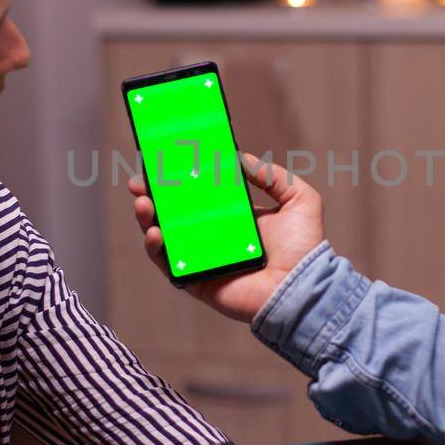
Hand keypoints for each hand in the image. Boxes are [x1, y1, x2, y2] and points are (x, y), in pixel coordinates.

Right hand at [129, 152, 325, 322]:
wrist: (303, 287)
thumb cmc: (304, 247)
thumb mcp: (298, 198)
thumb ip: (272, 175)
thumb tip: (241, 158)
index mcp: (232, 217)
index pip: (197, 194)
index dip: (177, 180)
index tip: (160, 164)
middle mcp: (213, 236)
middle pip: (173, 214)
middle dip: (152, 197)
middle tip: (140, 183)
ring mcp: (202, 258)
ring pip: (164, 237)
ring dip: (147, 219)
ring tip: (143, 204)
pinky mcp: (197, 281)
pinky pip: (168, 266)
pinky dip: (156, 250)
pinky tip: (156, 234)